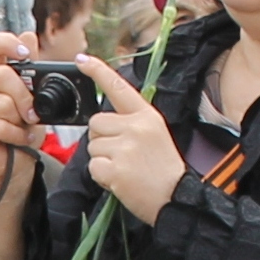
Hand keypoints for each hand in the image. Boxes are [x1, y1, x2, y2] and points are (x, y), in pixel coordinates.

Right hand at [0, 31, 43, 208]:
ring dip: (22, 121)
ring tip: (24, 131)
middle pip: (2, 74)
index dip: (7, 42)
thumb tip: (29, 34)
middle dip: (25, 96)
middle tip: (32, 114)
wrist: (12, 169)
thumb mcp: (32, 101)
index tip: (26, 52)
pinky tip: (18, 140)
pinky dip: (16, 135)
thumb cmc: (20, 134)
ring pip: (3, 103)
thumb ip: (30, 73)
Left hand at [78, 55, 186, 225]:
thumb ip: (131, 122)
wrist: (177, 200)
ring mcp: (125, 148)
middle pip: (95, 123)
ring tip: (126, 170)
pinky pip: (93, 167)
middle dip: (102, 139)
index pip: (118, 88)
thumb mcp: (156, 135)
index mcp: (146, 116)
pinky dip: (102, 177)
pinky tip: (121, 181)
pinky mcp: (115, 169)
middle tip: (123, 156)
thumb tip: (102, 121)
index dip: (98, 72)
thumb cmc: (164, 171)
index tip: (82, 60)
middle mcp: (135, 128)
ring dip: (103, 160)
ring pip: (92, 146)